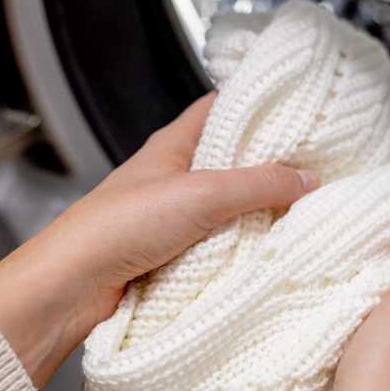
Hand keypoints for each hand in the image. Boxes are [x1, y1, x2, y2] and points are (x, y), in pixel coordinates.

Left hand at [0, 93, 317, 388]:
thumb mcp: (201, 194)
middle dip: (271, 164)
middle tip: (315, 166)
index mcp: (173, 145)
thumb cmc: (119, 226)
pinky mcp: (176, 254)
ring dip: (260, 211)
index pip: (221, 108)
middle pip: (233, 161)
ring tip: (305, 208)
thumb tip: (307, 179)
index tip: (299, 109)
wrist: (74, 286)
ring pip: (230, 206)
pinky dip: (245, 246)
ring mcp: (175, 216)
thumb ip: (258, 184)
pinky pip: (221, 244)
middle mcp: (175, 176)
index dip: (257, 104)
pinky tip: (272, 249)